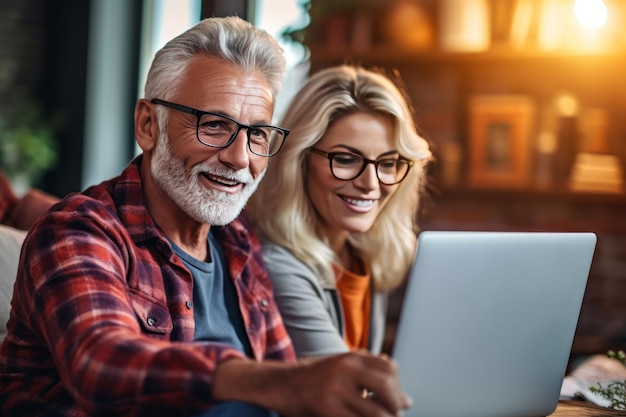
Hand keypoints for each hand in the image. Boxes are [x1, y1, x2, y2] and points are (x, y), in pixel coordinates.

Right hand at [283, 350, 411, 416]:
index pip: (390, 369)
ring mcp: (335, 388)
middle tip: (394, 415)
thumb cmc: (317, 379)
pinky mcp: (326, 407)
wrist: (282, 384)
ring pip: (375, 411)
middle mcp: (345, 368)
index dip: (398, 387)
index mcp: (351, 357)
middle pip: (386, 386)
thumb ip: (372, 378)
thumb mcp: (344, 369)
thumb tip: (408, 401)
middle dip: (395, 405)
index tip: (395, 401)